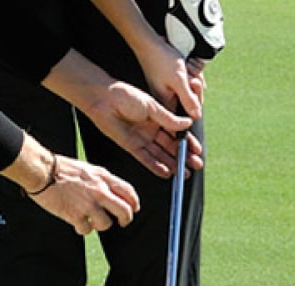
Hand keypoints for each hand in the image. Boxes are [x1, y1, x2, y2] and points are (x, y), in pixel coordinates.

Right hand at [30, 155, 139, 235]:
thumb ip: (100, 180)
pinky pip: (86, 230)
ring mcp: (88, 204)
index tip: (134, 209)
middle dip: (126, 219)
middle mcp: (100, 191)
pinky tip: (77, 224)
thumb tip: (109, 193)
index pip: (128, 191)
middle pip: (124, 211)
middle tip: (122, 223)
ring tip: (92, 221)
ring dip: (100, 225)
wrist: (43, 172)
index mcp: (103, 177)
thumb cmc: (60, 168)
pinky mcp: (75, 215)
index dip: (134, 202)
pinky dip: (83, 229)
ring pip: (106, 224)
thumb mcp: (87, 169)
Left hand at [87, 81, 203, 177]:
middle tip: (194, 166)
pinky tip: (166, 172)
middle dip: (183, 157)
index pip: (177, 134)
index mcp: (159, 118)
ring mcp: (141, 139)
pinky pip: (145, 159)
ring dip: (172, 164)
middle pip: (170, 147)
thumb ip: (168, 119)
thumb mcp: (152, 107)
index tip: (198, 152)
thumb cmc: (125, 96)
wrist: (104, 100)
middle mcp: (151, 130)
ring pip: (159, 155)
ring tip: (183, 173)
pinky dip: (155, 166)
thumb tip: (187, 124)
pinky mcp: (131, 146)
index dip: (188, 143)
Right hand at [136, 35, 203, 116]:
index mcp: (166, 104)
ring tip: (183, 68)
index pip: (188, 113)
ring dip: (193, 76)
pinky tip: (184, 65)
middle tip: (186, 75)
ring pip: (191, 88)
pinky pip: (187, 81)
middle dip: (194, 86)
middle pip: (191, 100)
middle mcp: (167, 100)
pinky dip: (189, 72)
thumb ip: (188, 99)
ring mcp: (170, 90)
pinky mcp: (172, 82)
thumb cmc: (162, 60)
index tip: (191, 89)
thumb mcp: (179, 80)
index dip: (194, 102)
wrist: (151, 44)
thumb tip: (196, 117)